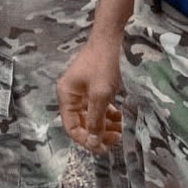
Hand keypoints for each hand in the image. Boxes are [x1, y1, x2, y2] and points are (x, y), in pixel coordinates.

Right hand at [58, 33, 124, 152]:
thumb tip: (93, 143)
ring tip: (121, 130)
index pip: (71, 127)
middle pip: (81, 123)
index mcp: (66, 96)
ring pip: (91, 117)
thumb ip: (96, 121)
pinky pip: (98, 108)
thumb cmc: (103, 65)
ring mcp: (82, 91)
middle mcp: (71, 95)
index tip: (103, 148)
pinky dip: (108, 115)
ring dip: (105, 125)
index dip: (86, 140)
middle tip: (116, 139)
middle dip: (98, 133)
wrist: (111, 39)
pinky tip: (120, 118)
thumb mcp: (100, 96)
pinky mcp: (92, 88)